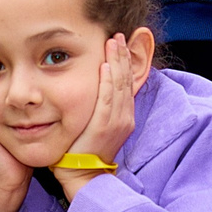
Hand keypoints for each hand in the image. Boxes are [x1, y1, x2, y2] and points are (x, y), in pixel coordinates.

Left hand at [53, 37, 137, 198]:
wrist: (83, 176)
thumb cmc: (85, 150)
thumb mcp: (98, 125)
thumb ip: (100, 106)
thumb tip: (96, 86)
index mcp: (125, 116)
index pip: (128, 82)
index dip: (125, 61)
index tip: (120, 43)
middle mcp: (125, 117)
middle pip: (127, 79)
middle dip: (122, 55)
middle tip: (118, 35)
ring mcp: (117, 122)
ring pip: (120, 85)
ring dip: (117, 62)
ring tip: (113, 42)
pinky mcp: (104, 127)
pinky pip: (107, 99)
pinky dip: (108, 81)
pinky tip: (106, 66)